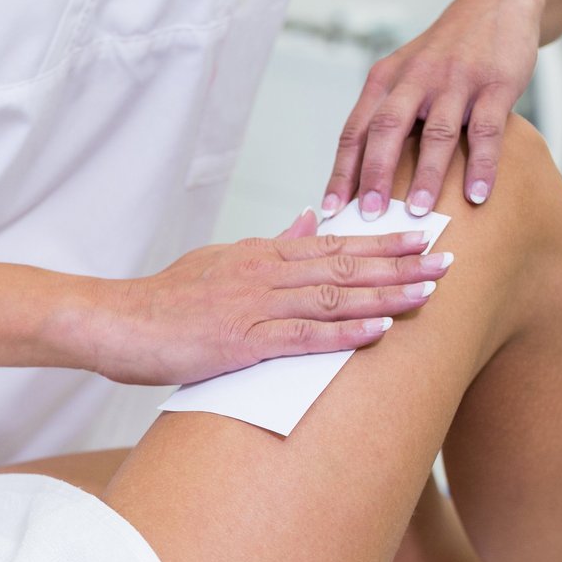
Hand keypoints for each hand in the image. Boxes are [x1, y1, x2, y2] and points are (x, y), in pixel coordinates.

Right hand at [83, 211, 446, 385]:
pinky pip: (301, 335)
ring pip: (332, 295)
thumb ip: (266, 244)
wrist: (112, 322)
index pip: (332, 243)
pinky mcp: (239, 341)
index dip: (381, 241)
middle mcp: (263, 272)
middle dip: (399, 263)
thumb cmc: (161, 301)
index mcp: (259, 254)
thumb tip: (306, 220)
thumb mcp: (217, 260)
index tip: (423, 238)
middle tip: (448, 260)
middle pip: (343, 264)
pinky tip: (378, 330)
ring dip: (385, 293)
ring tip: (430, 292)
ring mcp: (252, 305)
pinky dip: (342, 332)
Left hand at [321, 0, 547, 219]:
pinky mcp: (496, 84)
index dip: (342, 172)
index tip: (332, 209)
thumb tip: (363, 178)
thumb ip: (385, 114)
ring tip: (418, 212)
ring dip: (425, 175)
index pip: (355, 131)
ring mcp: (456, 81)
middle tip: (369, 213)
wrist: (497, 3)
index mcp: (385, 80)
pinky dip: (481, 164)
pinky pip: (485, 130)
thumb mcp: (404, 73)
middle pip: (386, 130)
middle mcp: (415, 79)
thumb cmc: (445, 52)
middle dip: (375, 175)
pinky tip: (477, 195)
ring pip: (435, 133)